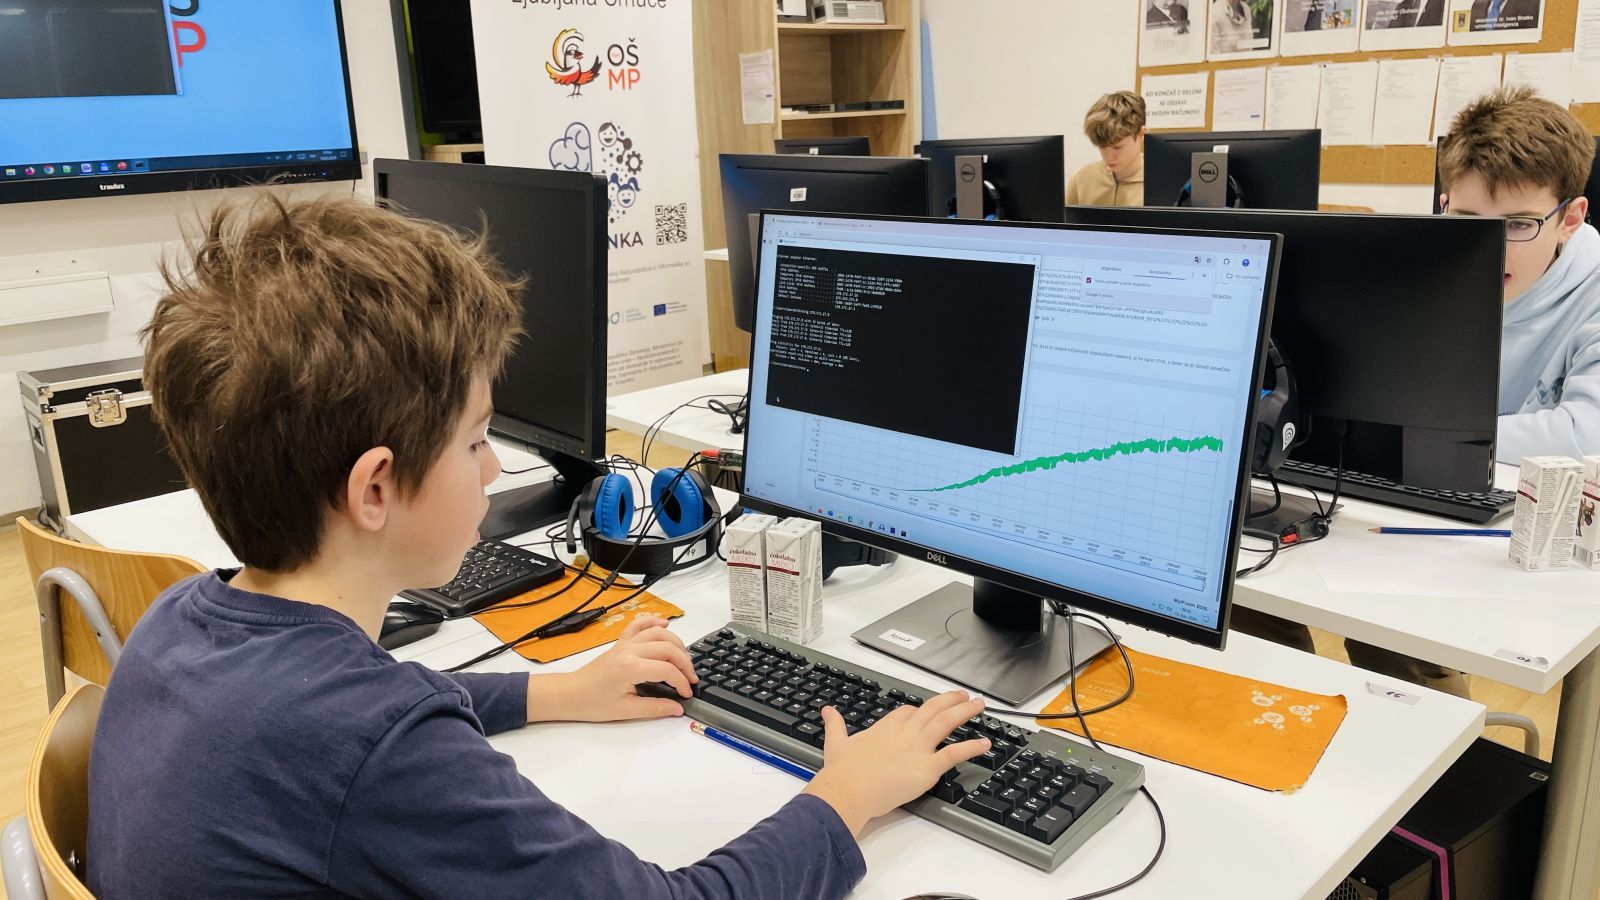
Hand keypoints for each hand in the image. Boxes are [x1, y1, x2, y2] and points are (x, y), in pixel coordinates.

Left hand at [526, 615, 697, 722]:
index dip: (681, 682)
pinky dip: (654, 621)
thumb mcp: (626, 710)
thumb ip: (655, 708)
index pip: (667, 670)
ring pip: (658, 633)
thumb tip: (677, 708)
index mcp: (631, 668)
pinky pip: (639, 625)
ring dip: (676, 643)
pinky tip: (666, 624)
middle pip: (668, 648)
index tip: (686, 693)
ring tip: (685, 659)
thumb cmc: (593, 703)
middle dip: (685, 663)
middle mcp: (629, 651)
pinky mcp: (621, 643)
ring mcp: (625, 644)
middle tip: (691, 678)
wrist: (570, 694)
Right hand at [802, 691, 990, 835]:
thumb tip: (827, 710)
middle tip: (963, 695)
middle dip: (949, 700)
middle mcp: (904, 733)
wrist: (847, 790)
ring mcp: (917, 748)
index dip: (919, 710)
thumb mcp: (835, 742)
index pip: (907, 712)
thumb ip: (835, 725)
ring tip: (979, 705)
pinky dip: (971, 747)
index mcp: (884, 728)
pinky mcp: (927, 767)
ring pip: (946, 722)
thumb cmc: (842, 772)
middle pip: (932, 709)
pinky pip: (954, 753)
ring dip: (965, 711)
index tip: (926, 710)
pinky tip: (984, 743)